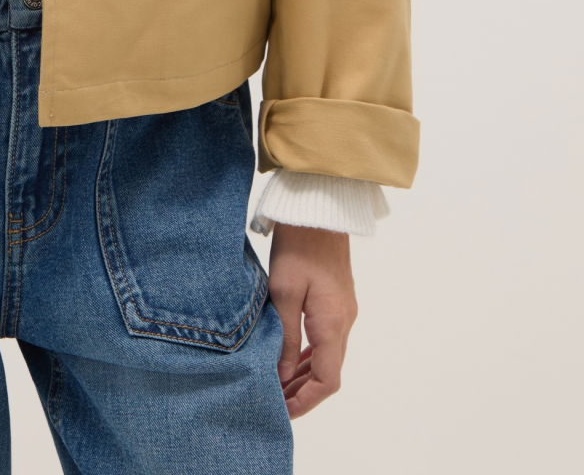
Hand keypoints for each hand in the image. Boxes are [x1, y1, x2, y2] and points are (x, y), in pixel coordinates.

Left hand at [267, 223, 358, 417]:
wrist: (319, 208)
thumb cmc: (298, 246)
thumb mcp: (283, 293)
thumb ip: (284, 338)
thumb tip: (282, 376)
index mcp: (333, 323)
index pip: (327, 380)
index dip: (306, 401)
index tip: (282, 410)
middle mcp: (345, 321)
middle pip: (329, 372)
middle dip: (303, 391)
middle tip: (274, 401)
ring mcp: (344, 310)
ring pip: (329, 356)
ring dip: (306, 374)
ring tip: (278, 384)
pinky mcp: (338, 300)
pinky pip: (328, 339)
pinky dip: (310, 354)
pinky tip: (291, 356)